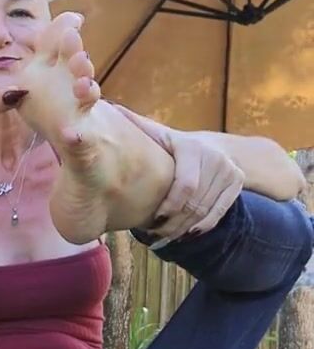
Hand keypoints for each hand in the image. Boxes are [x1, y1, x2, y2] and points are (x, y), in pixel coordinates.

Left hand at [115, 106, 244, 239]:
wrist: (216, 147)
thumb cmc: (177, 146)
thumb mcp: (160, 136)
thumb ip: (138, 127)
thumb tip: (111, 109)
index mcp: (193, 147)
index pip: (185, 186)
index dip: (169, 207)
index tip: (151, 221)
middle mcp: (216, 158)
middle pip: (194, 203)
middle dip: (172, 223)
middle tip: (153, 235)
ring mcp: (230, 172)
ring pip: (204, 212)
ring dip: (183, 229)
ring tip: (163, 239)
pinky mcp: (237, 183)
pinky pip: (218, 214)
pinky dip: (200, 228)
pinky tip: (183, 236)